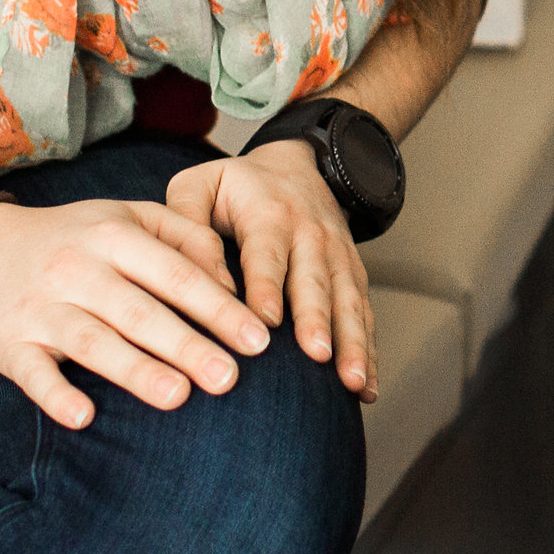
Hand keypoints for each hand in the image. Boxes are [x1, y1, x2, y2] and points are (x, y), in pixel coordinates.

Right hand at [0, 194, 273, 428]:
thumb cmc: (71, 239)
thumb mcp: (125, 217)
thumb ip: (184, 236)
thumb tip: (232, 281)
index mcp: (113, 236)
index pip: (176, 274)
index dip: (219, 307)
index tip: (258, 341)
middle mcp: (77, 269)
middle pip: (139, 311)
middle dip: (187, 344)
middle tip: (229, 378)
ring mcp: (41, 307)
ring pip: (92, 340)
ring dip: (134, 370)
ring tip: (177, 397)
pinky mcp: (9, 343)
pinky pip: (33, 372)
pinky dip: (56, 394)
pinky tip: (84, 417)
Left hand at [168, 141, 379, 400]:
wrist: (296, 164)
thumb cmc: (235, 187)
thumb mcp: (200, 184)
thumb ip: (183, 218)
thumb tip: (191, 275)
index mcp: (268, 213)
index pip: (267, 253)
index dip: (267, 286)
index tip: (265, 322)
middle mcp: (310, 234)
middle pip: (315, 281)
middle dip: (318, 319)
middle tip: (317, 355)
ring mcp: (338, 256)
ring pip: (348, 302)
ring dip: (352, 342)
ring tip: (350, 381)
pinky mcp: (353, 274)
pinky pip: (364, 314)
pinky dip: (369, 351)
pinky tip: (366, 389)